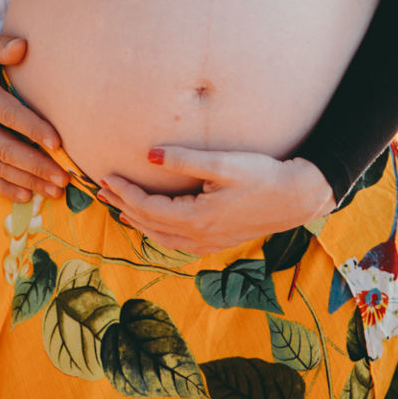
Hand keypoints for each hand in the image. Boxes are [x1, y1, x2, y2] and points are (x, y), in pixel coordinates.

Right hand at [0, 29, 69, 201]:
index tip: (57, 142)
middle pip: (6, 149)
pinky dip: (6, 188)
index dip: (33, 128)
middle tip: (64, 176)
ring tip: (55, 190)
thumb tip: (23, 47)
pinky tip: (28, 195)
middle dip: (37, 165)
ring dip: (28, 181)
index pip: (7, 114)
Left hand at [99, 148, 336, 255]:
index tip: (105, 176)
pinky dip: (155, 232)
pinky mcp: (216, 243)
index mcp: (196, 219)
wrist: (298, 198)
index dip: (123, 192)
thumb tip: (148, 155)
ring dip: (135, 221)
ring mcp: (207, 244)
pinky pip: (174, 243)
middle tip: (99, 191)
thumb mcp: (223, 164)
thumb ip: (184, 159)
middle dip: (122, 206)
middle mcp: (198, 237)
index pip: (146, 208)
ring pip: (159, 237)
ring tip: (116, 206)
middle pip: (148, 224)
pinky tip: (148, 223)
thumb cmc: (263, 176)